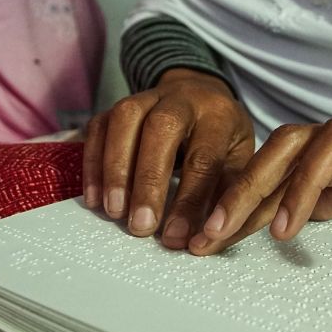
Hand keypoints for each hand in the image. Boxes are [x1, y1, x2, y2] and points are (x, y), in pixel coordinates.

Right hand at [82, 69, 255, 249]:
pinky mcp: (120, 104)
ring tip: (114, 212)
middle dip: (148, 180)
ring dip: (115, 168)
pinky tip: (95, 198)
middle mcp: (183, 98)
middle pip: (162, 128)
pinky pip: (99, 126)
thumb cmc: (222, 136)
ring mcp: (148, 96)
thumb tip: (208, 238)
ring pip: (125, 118)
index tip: (176, 237)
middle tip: (140, 226)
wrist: (203, 93)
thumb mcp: (238, 159)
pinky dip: (93, 162)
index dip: (189, 201)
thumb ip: (226, 194)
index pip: (204, 158)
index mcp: (219, 115)